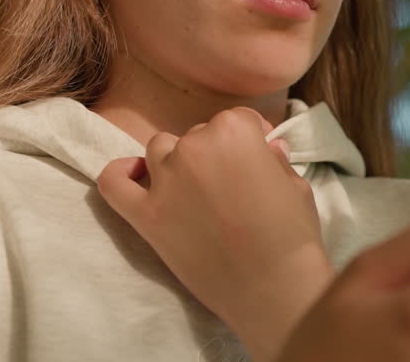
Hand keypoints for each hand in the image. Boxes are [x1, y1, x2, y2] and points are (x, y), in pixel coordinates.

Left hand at [96, 107, 329, 361]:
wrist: (272, 288)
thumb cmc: (292, 236)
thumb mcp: (295, 185)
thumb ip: (273, 159)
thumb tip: (265, 149)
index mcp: (233, 131)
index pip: (236, 120)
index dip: (250, 139)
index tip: (257, 158)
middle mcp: (193, 146)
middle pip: (198, 135)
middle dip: (215, 155)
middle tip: (231, 186)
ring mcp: (165, 180)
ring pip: (159, 150)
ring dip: (176, 162)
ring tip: (195, 190)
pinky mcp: (146, 216)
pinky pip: (114, 182)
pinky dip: (121, 173)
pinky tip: (136, 176)